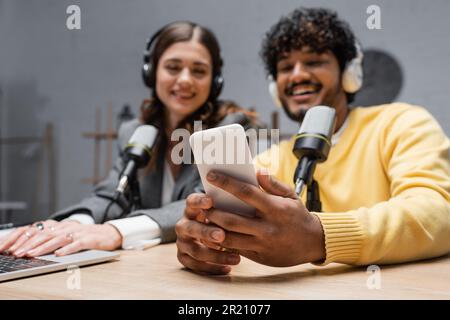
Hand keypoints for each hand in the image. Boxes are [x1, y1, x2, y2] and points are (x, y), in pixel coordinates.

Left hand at [0, 219, 122, 256]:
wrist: (110, 233)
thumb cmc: (88, 236)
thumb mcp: (70, 235)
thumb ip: (55, 239)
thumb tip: (35, 247)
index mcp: (63, 226)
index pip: (42, 232)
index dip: (28, 240)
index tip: (15, 249)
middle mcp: (69, 227)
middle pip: (47, 235)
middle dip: (32, 244)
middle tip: (20, 253)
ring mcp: (80, 232)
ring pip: (59, 239)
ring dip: (45, 247)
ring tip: (34, 254)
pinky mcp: (90, 239)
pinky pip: (77, 244)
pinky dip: (68, 249)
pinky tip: (59, 254)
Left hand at [176, 169, 325, 273]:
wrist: (314, 243)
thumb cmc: (298, 216)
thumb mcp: (291, 196)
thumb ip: (273, 184)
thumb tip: (257, 171)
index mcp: (274, 208)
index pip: (246, 192)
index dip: (226, 183)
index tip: (211, 176)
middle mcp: (267, 227)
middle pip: (231, 219)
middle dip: (212, 211)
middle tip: (202, 203)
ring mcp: (262, 244)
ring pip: (229, 238)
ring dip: (213, 228)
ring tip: (204, 218)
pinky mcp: (260, 257)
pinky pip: (236, 250)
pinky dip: (222, 242)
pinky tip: (214, 233)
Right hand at [176, 194, 240, 274]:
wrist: (209, 236)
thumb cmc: (222, 217)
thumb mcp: (223, 208)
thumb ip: (230, 201)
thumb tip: (250, 187)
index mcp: (192, 209)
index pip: (191, 201)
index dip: (199, 202)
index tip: (211, 201)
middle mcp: (184, 224)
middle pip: (191, 228)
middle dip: (206, 232)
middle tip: (222, 235)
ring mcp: (182, 242)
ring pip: (195, 250)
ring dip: (215, 255)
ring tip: (237, 258)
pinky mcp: (184, 257)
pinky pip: (194, 265)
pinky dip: (212, 268)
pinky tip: (228, 268)